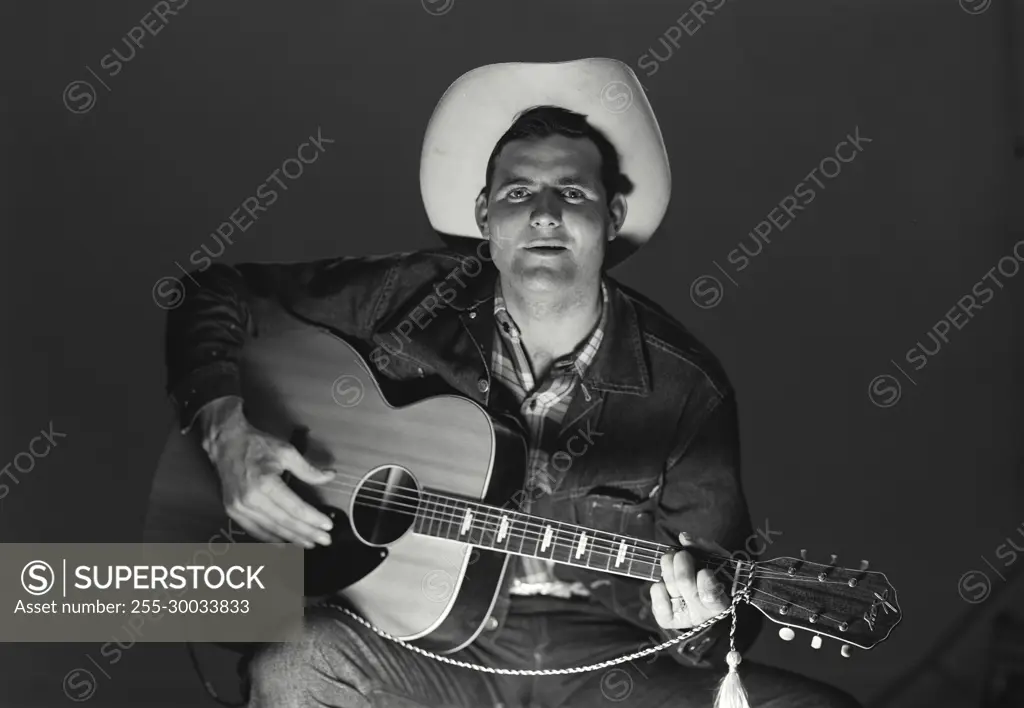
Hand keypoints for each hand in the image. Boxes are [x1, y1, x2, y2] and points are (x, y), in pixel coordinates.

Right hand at [199, 397, 336, 547]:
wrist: (226, 443)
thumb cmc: (257, 445)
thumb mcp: (286, 451)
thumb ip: (308, 469)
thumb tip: (330, 476)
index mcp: (265, 483)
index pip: (294, 507)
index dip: (313, 518)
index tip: (328, 525)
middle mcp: (250, 499)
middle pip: (284, 522)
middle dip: (307, 533)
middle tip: (325, 540)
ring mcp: (239, 507)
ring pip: (270, 529)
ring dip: (292, 539)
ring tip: (310, 543)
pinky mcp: (233, 510)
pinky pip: (254, 530)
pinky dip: (270, 538)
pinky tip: (285, 544)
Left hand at [650, 532, 730, 629]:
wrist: (699, 605)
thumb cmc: (712, 579)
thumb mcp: (718, 561)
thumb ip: (706, 548)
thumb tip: (684, 537)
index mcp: (722, 602)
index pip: (712, 597)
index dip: (707, 584)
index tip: (705, 571)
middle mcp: (703, 613)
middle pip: (685, 582)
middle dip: (681, 562)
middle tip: (682, 555)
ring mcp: (684, 617)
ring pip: (670, 585)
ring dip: (668, 567)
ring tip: (671, 560)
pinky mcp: (667, 619)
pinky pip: (658, 598)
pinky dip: (658, 586)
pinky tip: (663, 583)